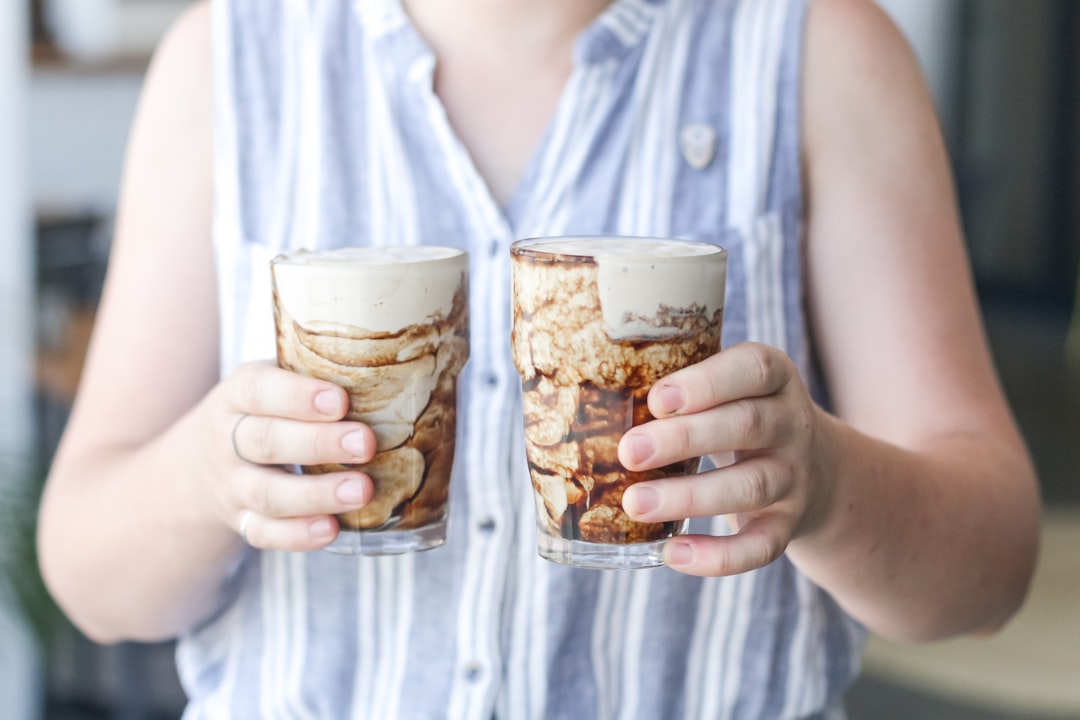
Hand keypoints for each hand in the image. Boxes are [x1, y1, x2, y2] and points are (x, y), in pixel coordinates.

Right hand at [198, 360, 375, 550]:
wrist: (202, 460)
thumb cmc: (267, 410)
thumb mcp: (277, 380)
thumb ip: (319, 372)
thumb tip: (404, 365)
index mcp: (238, 395)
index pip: (258, 390)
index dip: (297, 396)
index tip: (340, 401)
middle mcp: (229, 440)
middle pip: (265, 442)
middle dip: (317, 444)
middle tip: (366, 444)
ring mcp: (233, 485)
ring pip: (267, 493)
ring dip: (315, 495)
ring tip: (361, 491)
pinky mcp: (241, 520)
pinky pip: (263, 533)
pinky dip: (296, 536)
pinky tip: (331, 531)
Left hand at [618, 342, 836, 576]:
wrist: (816, 469)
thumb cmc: (737, 413)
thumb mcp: (726, 385)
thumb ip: (678, 382)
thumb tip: (577, 386)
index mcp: (773, 377)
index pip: (753, 369)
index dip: (707, 383)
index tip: (657, 399)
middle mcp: (792, 423)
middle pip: (746, 425)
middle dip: (685, 439)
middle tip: (629, 452)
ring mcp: (794, 477)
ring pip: (750, 486)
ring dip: (690, 497)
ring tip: (634, 503)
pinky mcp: (788, 525)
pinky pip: (761, 546)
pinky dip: (718, 556)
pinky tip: (671, 554)